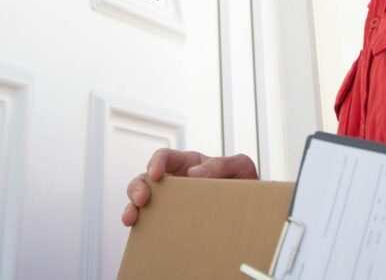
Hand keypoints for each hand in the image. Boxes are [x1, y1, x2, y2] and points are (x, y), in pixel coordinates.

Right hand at [122, 148, 258, 226]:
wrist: (253, 211)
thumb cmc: (246, 184)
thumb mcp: (241, 167)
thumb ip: (223, 163)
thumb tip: (194, 173)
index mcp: (189, 164)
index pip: (165, 157)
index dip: (156, 162)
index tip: (156, 173)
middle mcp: (176, 182)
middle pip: (146, 179)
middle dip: (138, 187)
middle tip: (143, 199)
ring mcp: (172, 202)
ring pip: (142, 200)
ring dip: (132, 206)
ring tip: (132, 217)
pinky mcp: (172, 220)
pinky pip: (150, 221)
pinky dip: (140, 224)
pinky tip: (137, 228)